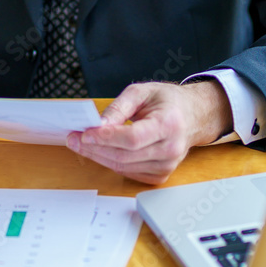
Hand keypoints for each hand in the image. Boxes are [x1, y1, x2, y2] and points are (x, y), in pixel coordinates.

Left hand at [66, 80, 232, 184]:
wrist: (192, 116)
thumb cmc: (167, 102)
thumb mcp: (142, 92)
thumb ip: (119, 107)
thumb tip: (98, 124)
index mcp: (168, 124)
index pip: (133, 138)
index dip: (106, 137)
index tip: (85, 133)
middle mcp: (170, 149)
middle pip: (124, 156)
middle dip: (94, 148)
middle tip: (73, 138)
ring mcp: (167, 165)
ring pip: (123, 167)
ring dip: (98, 156)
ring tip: (81, 143)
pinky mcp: (160, 175)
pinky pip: (128, 172)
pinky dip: (110, 162)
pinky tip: (100, 151)